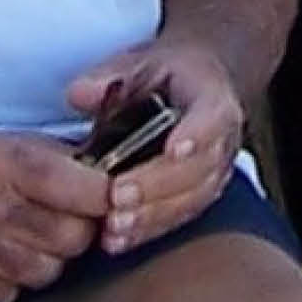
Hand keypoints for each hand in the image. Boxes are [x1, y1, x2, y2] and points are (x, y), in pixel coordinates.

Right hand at [0, 128, 109, 301]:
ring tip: (10, 242)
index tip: (97, 199)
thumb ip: (35, 155)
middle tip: (53, 225)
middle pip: (73, 239)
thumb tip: (97, 169)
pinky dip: (1, 286)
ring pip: (43, 272)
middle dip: (73, 234)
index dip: (102, 199)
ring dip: (38, 261)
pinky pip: (3, 298)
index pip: (88, 191)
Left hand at [57, 39, 253, 255]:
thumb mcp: (140, 60)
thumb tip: (79, 95)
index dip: (196, 135)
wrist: (200, 84)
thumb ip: (110, 74)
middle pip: (200, 169)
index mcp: (213, 98)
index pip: (212, 118)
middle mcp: (223, 140)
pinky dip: (150, 231)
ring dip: (153, 217)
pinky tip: (117, 241)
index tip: (173, 150)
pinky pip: (181, 217)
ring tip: (114, 228)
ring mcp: (216, 171)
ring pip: (193, 199)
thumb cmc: (167, 73)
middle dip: (158, 187)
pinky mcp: (200, 194)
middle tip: (118, 198)